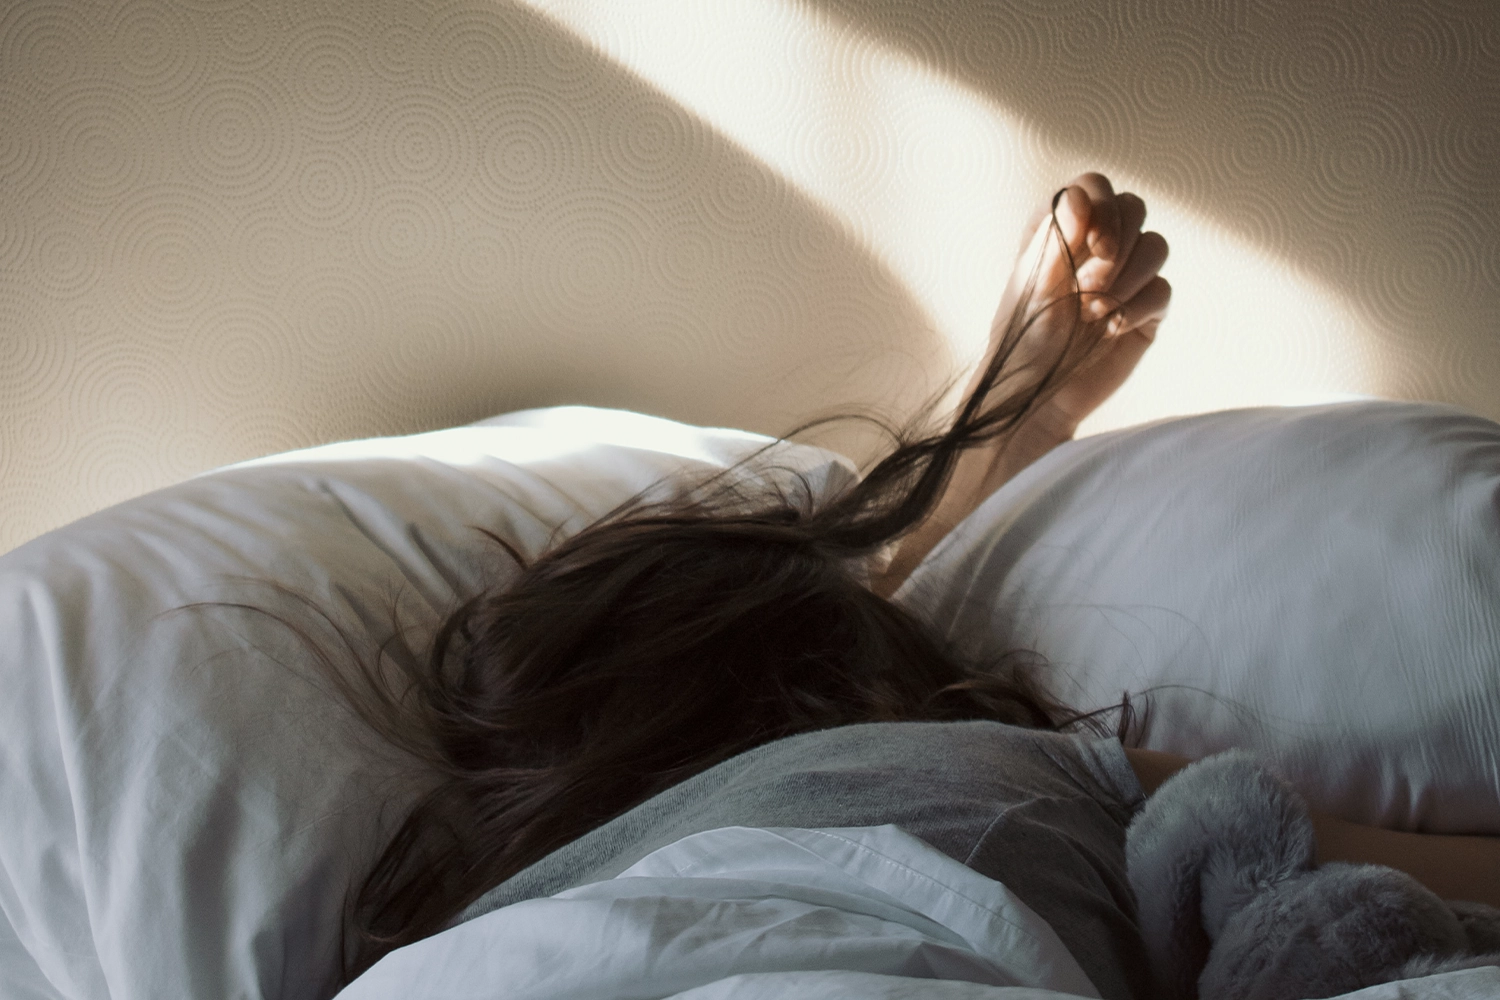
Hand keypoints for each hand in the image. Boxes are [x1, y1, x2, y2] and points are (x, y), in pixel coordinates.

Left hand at [987, 172, 1171, 438]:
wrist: (1035, 397)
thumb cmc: (1022, 340)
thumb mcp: (1032, 284)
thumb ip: (1056, 237)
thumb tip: (1080, 196)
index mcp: (1061, 232)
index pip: (1094, 188)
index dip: (1102, 206)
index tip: (1092, 244)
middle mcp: (1096, 249)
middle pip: (1134, 208)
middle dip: (1117, 244)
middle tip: (1087, 285)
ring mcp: (1124, 279)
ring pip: (1156, 246)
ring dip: (1127, 277)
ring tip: (1092, 312)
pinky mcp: (1144, 312)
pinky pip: (1162, 290)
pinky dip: (1138, 307)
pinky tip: (1111, 328)